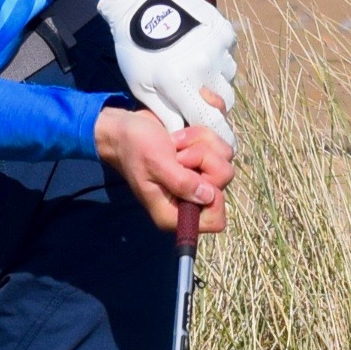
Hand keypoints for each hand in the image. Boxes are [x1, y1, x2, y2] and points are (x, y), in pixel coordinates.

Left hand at [96, 0, 239, 138]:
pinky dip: (219, 58)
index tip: (221, 144)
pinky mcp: (224, 32)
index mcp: (180, 83)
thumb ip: (165, 114)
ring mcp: (217, 47)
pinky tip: (200, 50)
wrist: (141, 1)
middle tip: (196, 95)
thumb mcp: (142, 86)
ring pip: (229, 78)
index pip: (212, 122)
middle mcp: (204, 66)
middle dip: (214, 105)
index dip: (220, 136)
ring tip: (194, 67)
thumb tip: (182, 137)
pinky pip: (229, 55)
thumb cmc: (136, 49)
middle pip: (225, 102)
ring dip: (216, 80)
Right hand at [97, 104, 233, 246]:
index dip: (214, 196)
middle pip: (224, 181)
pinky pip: (220, 145)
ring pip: (225, 159)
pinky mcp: (203, 160)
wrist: (125, 128)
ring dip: (200, 143)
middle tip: (177, 154)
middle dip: (203, 158)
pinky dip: (201, 135)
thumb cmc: (134, 148)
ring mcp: (199, 178)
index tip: (195, 175)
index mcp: (176, 213)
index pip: (215, 220)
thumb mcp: (155, 164)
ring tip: (175, 144)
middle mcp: (191, 200)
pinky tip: (180, 137)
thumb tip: (208, 196)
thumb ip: (181, 182)